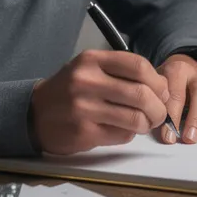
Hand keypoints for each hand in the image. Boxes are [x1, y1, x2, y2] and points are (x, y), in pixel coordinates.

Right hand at [29, 50, 170, 154]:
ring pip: (135, 118)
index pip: (138, 66)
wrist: (35, 114)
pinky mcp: (84, 132)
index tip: (162, 91)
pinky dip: (129, 134)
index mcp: (92, 60)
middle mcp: (87, 81)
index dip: (157, 81)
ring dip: (147, 123)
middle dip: (159, 107)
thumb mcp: (89, 69)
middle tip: (159, 113)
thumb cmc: (69, 90)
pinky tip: (122, 130)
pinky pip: (121, 135)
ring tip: (144, 123)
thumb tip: (160, 86)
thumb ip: (121, 72)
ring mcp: (84, 108)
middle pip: (142, 93)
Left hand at [155, 54, 196, 143]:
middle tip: (189, 139)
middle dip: (195, 119)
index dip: (172, 117)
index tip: (168, 137)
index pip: (176, 93)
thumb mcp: (156, 85)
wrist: (185, 67)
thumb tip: (150, 123)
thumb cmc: (166, 84)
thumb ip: (155, 100)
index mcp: (177, 70)